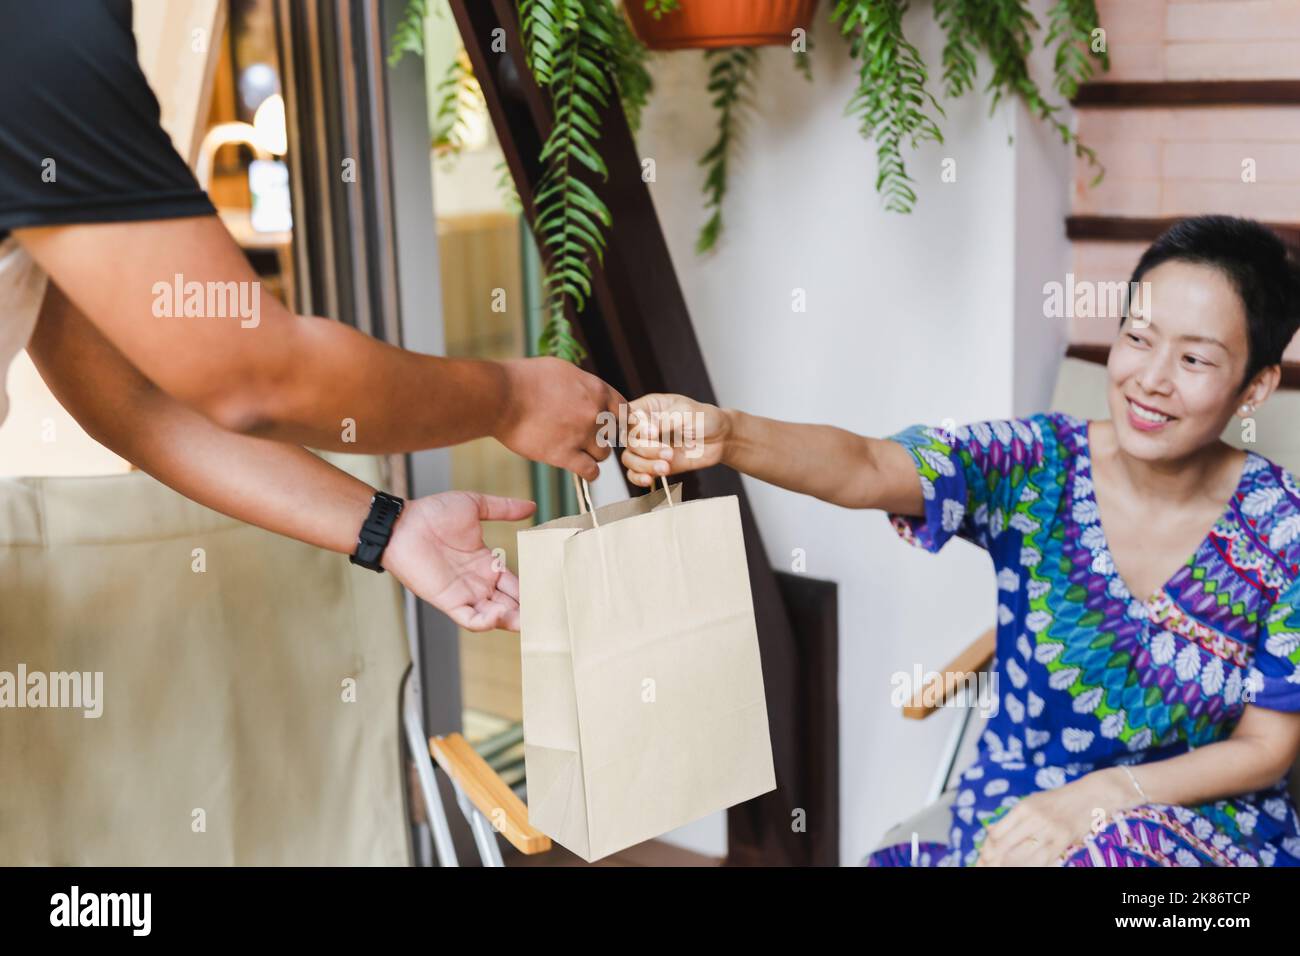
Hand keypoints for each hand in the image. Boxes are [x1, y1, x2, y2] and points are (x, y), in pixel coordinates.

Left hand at [381, 491, 535, 631]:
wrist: (402, 524)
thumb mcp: (474, 506)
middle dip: (527, 612)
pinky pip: (471, 619)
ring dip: (511, 621)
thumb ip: (503, 508)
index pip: (516, 584)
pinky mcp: (449, 602)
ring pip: (494, 617)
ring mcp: (464, 593)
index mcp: (487, 563)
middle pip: (510, 605)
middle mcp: (478, 582)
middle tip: (548, 616)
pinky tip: (499, 613)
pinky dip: (486, 622)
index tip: (551, 594)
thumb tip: (531, 505)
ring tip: (528, 620)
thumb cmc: (431, 513)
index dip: (532, 591)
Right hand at [494, 357, 623, 480]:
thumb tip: (589, 390)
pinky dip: (587, 472)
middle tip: (585, 437)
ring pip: (603, 454)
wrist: (500, 396)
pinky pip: (590, 472)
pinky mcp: (564, 455)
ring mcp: (581, 435)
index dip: (615, 419)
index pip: (624, 410)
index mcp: (596, 390)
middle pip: (613, 434)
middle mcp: (594, 413)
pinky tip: (578, 467)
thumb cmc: (524, 378)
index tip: (606, 424)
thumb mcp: (561, 369)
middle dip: (601, 436)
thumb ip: (582, 383)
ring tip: (576, 451)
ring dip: (592, 454)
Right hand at [621, 393, 728, 486]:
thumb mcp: (687, 412)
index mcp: (648, 408)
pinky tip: (650, 480)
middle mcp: (644, 428)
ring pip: (630, 459)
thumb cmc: (705, 418)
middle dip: (647, 449)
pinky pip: (635, 474)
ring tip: (666, 467)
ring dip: (645, 465)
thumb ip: (665, 420)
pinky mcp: (653, 464)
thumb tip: (647, 431)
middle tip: (669, 452)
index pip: (627, 417)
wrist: (721, 439)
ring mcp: (648, 447)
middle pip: (628, 441)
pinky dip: (638, 478)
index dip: (636, 427)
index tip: (654, 433)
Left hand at [972, 768, 1139, 865]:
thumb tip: (991, 833)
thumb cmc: (1059, 800)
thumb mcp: (1032, 802)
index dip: (986, 849)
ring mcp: (1049, 832)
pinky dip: (1030, 866)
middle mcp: (1034, 819)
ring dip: (1008, 866)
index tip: (983, 856)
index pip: (996, 834)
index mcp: (1023, 808)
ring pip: (1022, 858)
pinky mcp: (1064, 842)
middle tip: (986, 867)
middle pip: (1005, 848)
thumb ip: (1013, 817)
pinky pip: (1042, 861)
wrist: (1091, 795)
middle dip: (993, 861)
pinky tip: (1023, 868)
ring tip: (1000, 869)